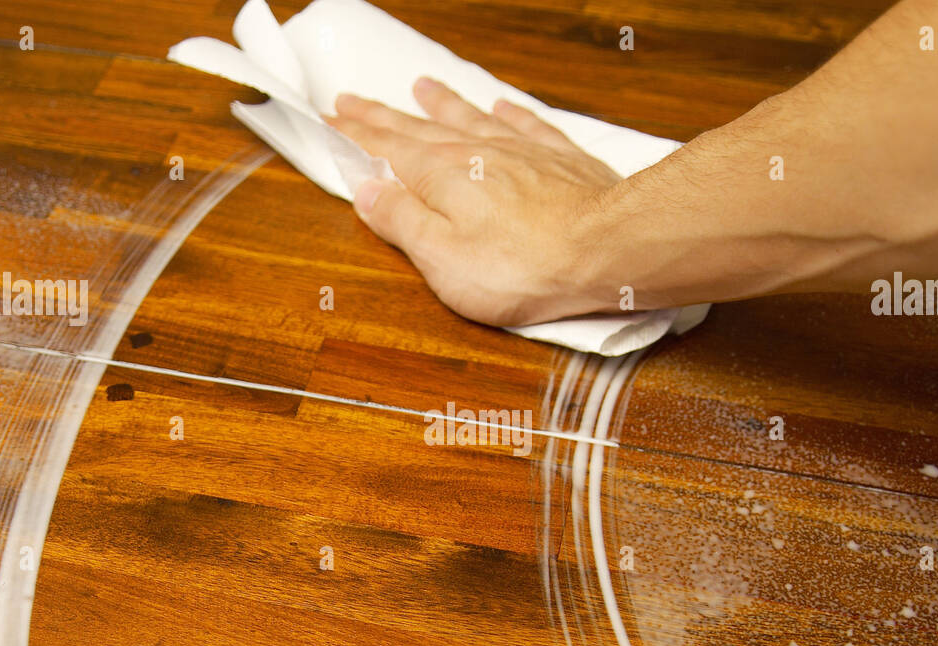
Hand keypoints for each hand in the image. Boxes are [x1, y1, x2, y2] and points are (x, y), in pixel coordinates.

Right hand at [326, 77, 619, 326]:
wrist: (606, 248)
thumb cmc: (524, 265)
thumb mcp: (442, 259)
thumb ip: (402, 222)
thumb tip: (367, 191)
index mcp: (440, 176)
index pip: (385, 148)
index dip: (355, 134)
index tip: (332, 119)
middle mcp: (477, 152)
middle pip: (420, 128)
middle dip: (384, 115)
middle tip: (354, 100)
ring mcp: (521, 151)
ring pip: (471, 117)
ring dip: (442, 103)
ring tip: (422, 87)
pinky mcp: (561, 159)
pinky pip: (527, 124)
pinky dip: (509, 113)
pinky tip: (501, 105)